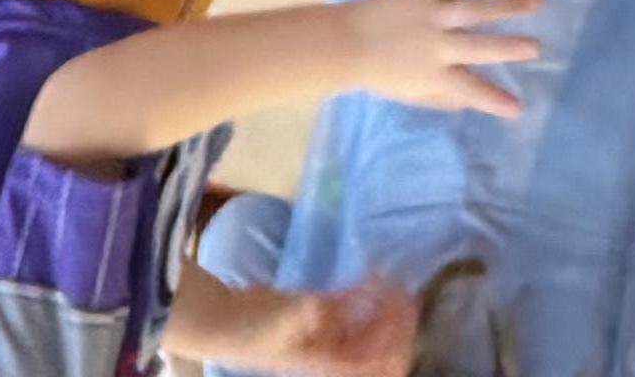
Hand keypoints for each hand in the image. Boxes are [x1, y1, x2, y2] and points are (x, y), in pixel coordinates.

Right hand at [166, 285, 415, 376]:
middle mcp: (335, 352)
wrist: (226, 320)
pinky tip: (372, 270)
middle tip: (408, 292)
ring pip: (371, 325)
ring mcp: (329, 334)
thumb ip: (311, 312)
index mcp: (331, 363)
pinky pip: (352, 307)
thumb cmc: (254, 328)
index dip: (397, 340)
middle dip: (398, 323)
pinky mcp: (320, 314)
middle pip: (381, 346)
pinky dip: (366, 292)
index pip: (377, 363)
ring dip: (386, 306)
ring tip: (394, 279)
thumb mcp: (284, 321)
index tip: (407, 308)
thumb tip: (329, 307)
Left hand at [336, 0, 543, 118]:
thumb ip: (442, 98)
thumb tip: (472, 98)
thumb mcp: (412, 95)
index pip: (469, 90)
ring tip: (537, 2)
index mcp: (434, 75)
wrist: (348, 41)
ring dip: (509, 5)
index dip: (493, 100)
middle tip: (537, 48)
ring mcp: (435, 12)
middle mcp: (437, 44)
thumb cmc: (381, 72)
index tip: (518, 107)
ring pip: (477, 8)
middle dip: (510, 47)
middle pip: (479, 46)